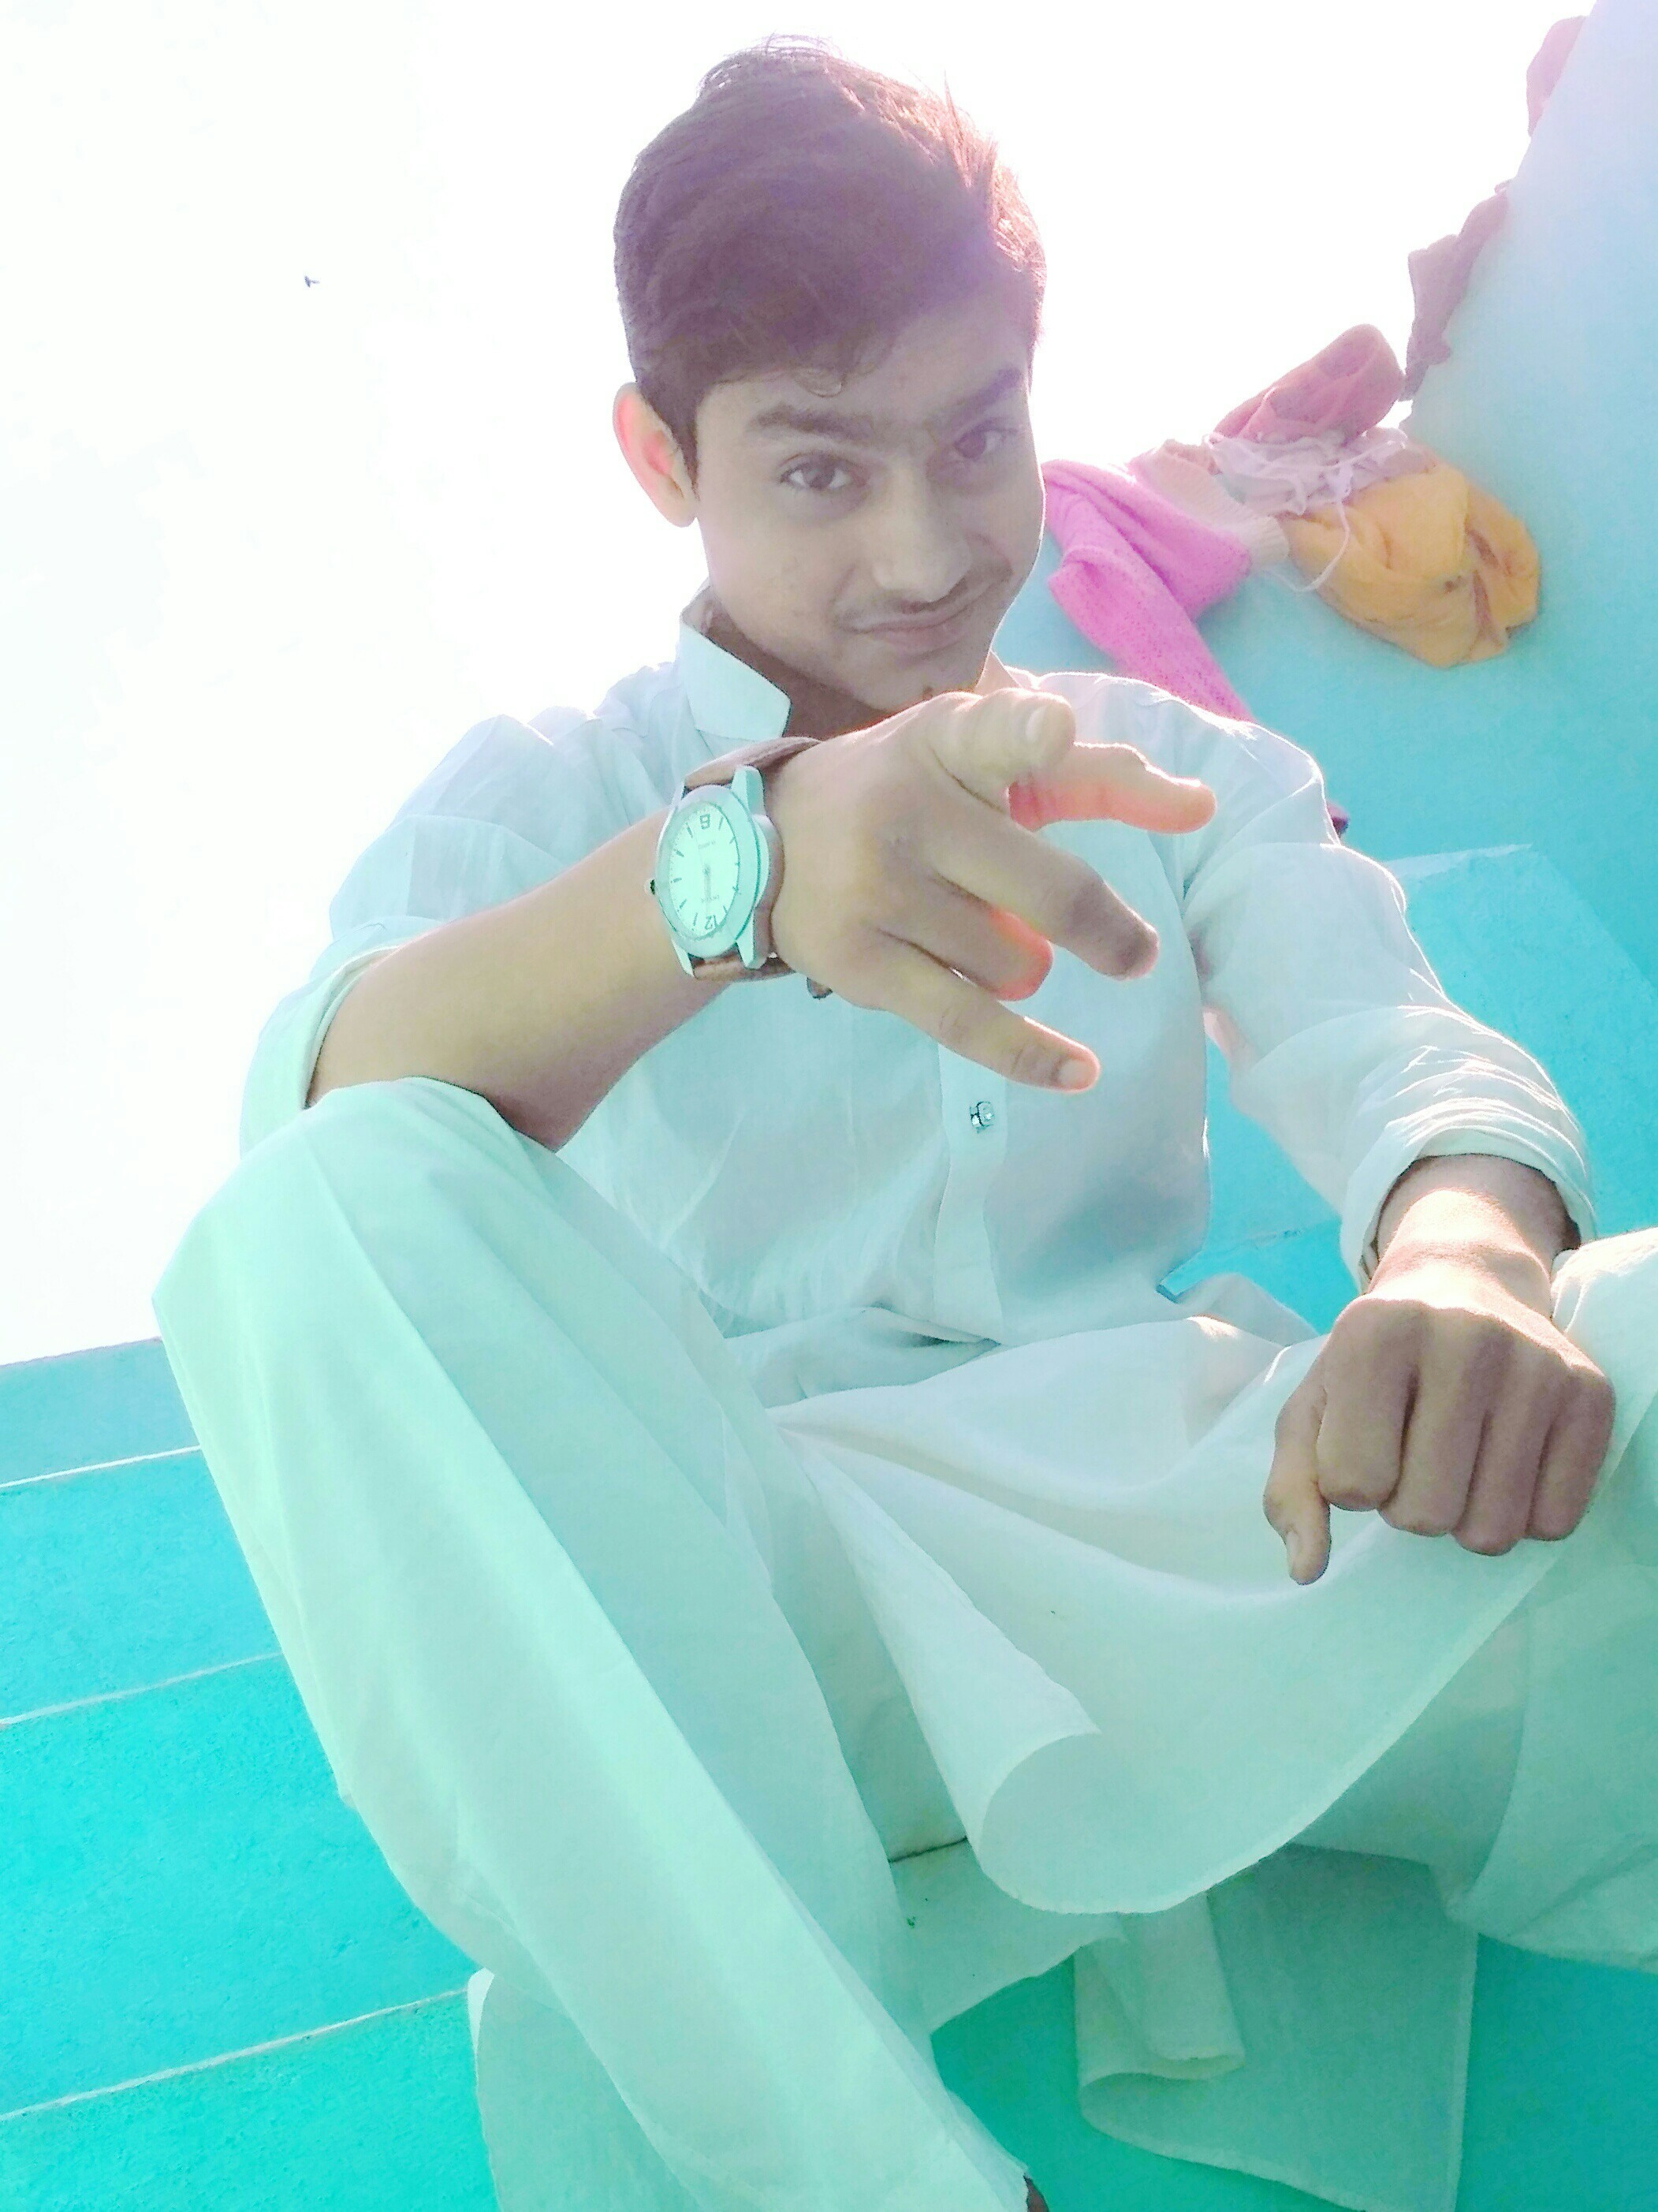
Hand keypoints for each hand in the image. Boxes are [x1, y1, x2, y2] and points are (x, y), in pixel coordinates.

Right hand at [763, 688, 1215, 1091]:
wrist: (756, 848)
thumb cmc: (903, 796)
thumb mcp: (973, 760)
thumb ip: (1086, 776)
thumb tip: (1201, 806)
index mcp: (947, 743)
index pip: (997, 733)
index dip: (1031, 736)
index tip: (1058, 735)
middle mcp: (909, 811)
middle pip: (1051, 892)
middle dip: (1109, 935)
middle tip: (1136, 956)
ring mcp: (879, 891)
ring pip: (1016, 965)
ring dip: (1027, 968)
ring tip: (982, 939)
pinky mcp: (860, 963)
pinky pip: (969, 1024)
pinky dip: (1030, 1055)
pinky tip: (1078, 1073)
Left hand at [1263, 1252, 1615, 1581]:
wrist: (1465, 1283)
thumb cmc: (1377, 1360)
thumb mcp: (1314, 1408)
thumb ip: (1292, 1489)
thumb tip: (1306, 1569)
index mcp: (1375, 1333)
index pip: (1353, 1485)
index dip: (1352, 1485)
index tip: (1367, 1443)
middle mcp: (1463, 1337)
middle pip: (1424, 1515)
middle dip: (1408, 1505)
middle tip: (1415, 1454)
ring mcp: (1536, 1364)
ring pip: (1491, 1530)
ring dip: (1464, 1516)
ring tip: (1458, 1459)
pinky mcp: (1592, 1393)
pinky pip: (1554, 1522)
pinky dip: (1523, 1514)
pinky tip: (1506, 1461)